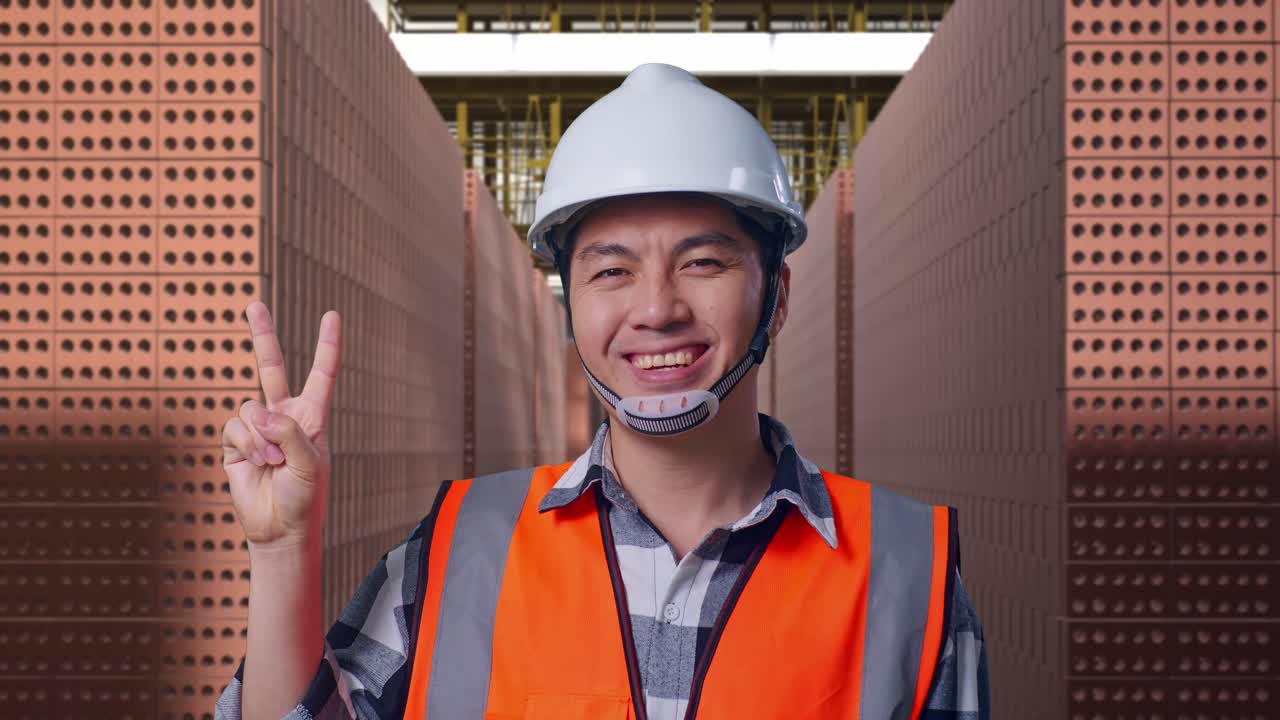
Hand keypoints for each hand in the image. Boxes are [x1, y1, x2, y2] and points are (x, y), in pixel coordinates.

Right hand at [222, 301, 340, 550]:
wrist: (279, 528)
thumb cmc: (304, 497)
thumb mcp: (309, 463)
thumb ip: (288, 432)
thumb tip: (258, 412)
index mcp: (311, 416)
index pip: (322, 373)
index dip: (327, 345)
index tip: (331, 315)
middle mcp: (283, 415)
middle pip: (270, 367)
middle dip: (262, 334)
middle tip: (254, 303)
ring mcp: (257, 428)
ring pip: (250, 408)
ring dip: (263, 438)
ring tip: (273, 463)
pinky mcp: (235, 442)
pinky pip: (235, 428)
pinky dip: (248, 446)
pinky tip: (257, 465)